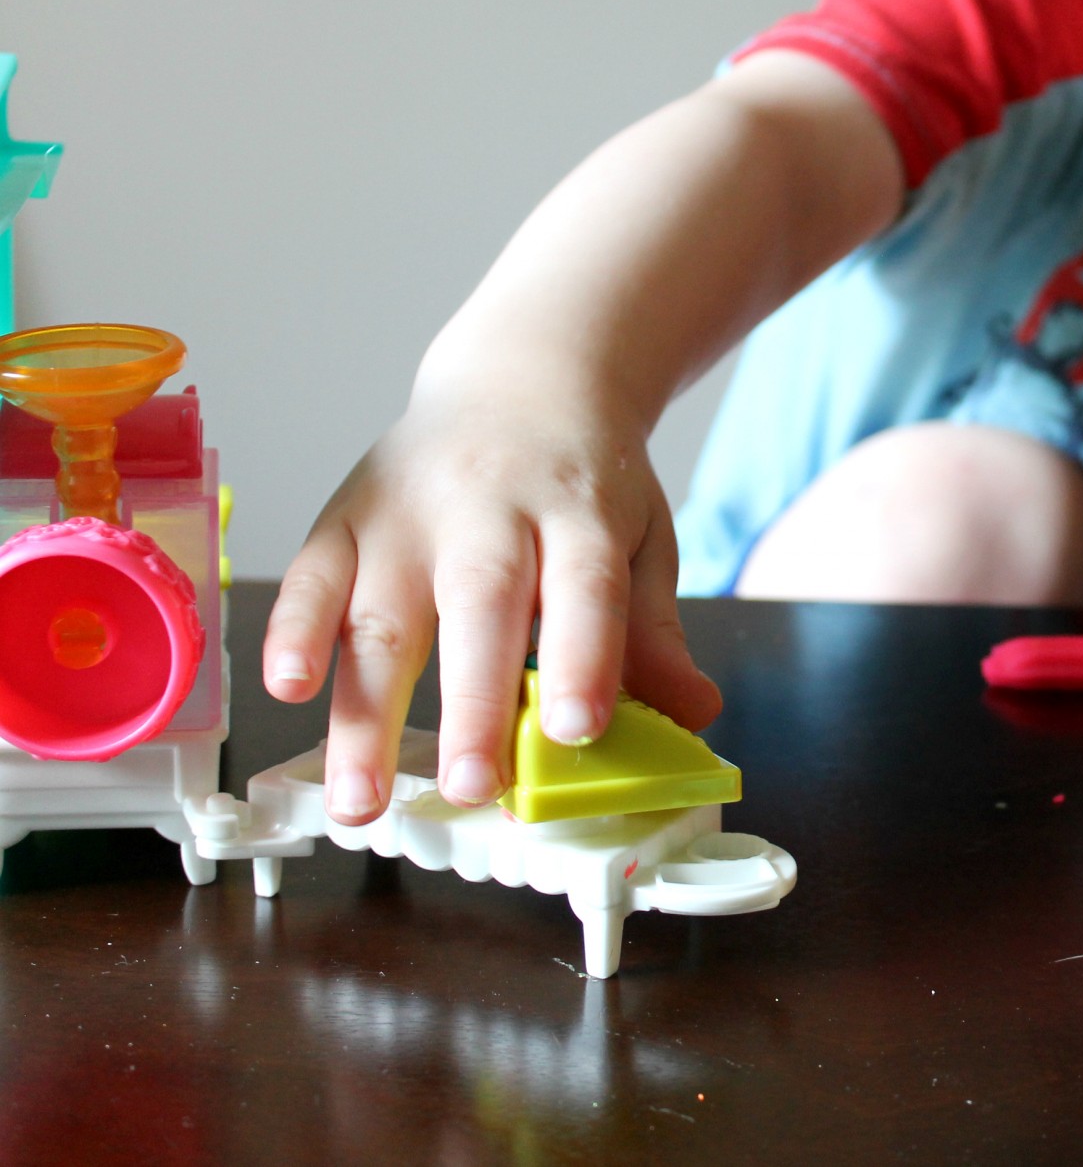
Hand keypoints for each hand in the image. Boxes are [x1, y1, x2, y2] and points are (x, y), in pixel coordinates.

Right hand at [261, 386, 721, 824]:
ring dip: (365, 711)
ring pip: (380, 611)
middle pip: (480, 603)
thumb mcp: (641, 538)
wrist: (521, 380)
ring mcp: (407, 511)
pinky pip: (310, 577)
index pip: (586, 587)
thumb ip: (654, 630)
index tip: (576, 731)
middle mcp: (488, 506)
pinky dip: (292, 633)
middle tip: (473, 788)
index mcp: (578, 510)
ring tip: (360, 800)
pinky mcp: (344, 515)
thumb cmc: (582, 483)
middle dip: (473, 703)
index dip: (583, 659)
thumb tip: (695, 710)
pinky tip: (288, 691)